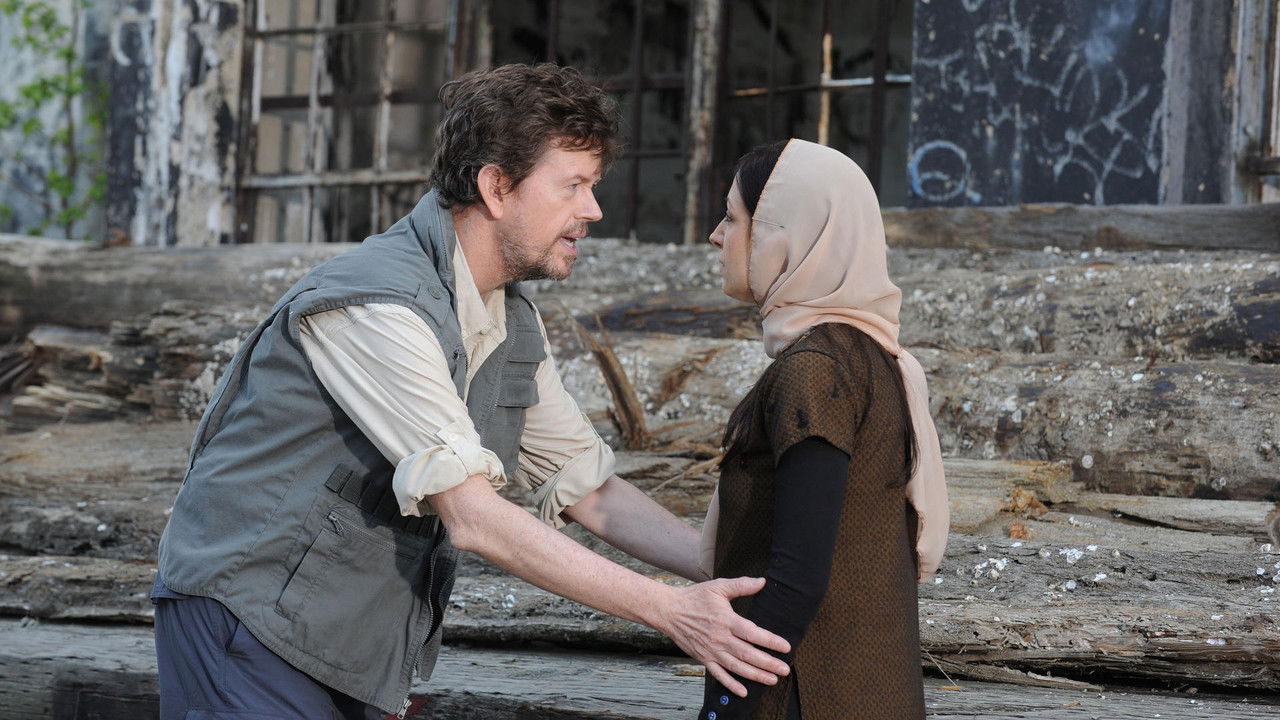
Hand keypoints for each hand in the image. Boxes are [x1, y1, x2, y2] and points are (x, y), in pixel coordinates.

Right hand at [654, 576, 790, 697]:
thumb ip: (741, 585)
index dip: (770, 641)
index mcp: (726, 620)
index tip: (785, 647)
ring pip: (737, 667)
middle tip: (785, 669)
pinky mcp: (704, 658)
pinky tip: (743, 691)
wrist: (669, 611)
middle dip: (768, 663)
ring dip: (755, 675)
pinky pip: (719, 675)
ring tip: (772, 680)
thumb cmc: (694, 598)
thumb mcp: (718, 587)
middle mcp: (720, 638)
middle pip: (748, 654)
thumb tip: (762, 582)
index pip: (753, 633)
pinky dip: (731, 684)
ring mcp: (712, 651)